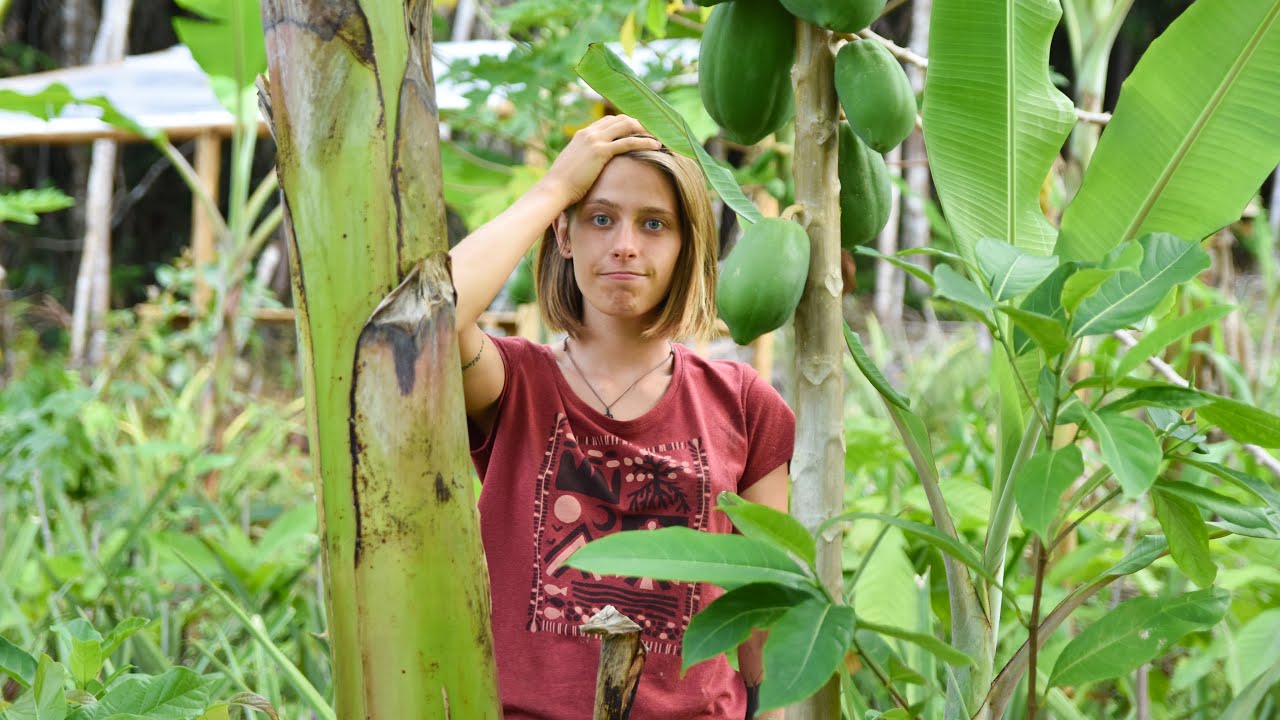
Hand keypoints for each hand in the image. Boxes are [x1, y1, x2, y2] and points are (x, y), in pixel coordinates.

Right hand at [539, 114, 661, 206]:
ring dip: (645, 130)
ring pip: (626, 126)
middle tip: (653, 131)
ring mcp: (595, 140)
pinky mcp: (601, 151)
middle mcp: (589, 133)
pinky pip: (628, 142)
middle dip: (638, 124)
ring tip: (659, 136)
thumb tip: (591, 167)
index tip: (639, 131)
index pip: (609, 121)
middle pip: (620, 119)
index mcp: (582, 134)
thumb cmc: (562, 184)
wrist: (554, 188)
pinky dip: (644, 142)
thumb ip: (584, 160)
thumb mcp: (574, 166)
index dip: (626, 124)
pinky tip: (656, 145)